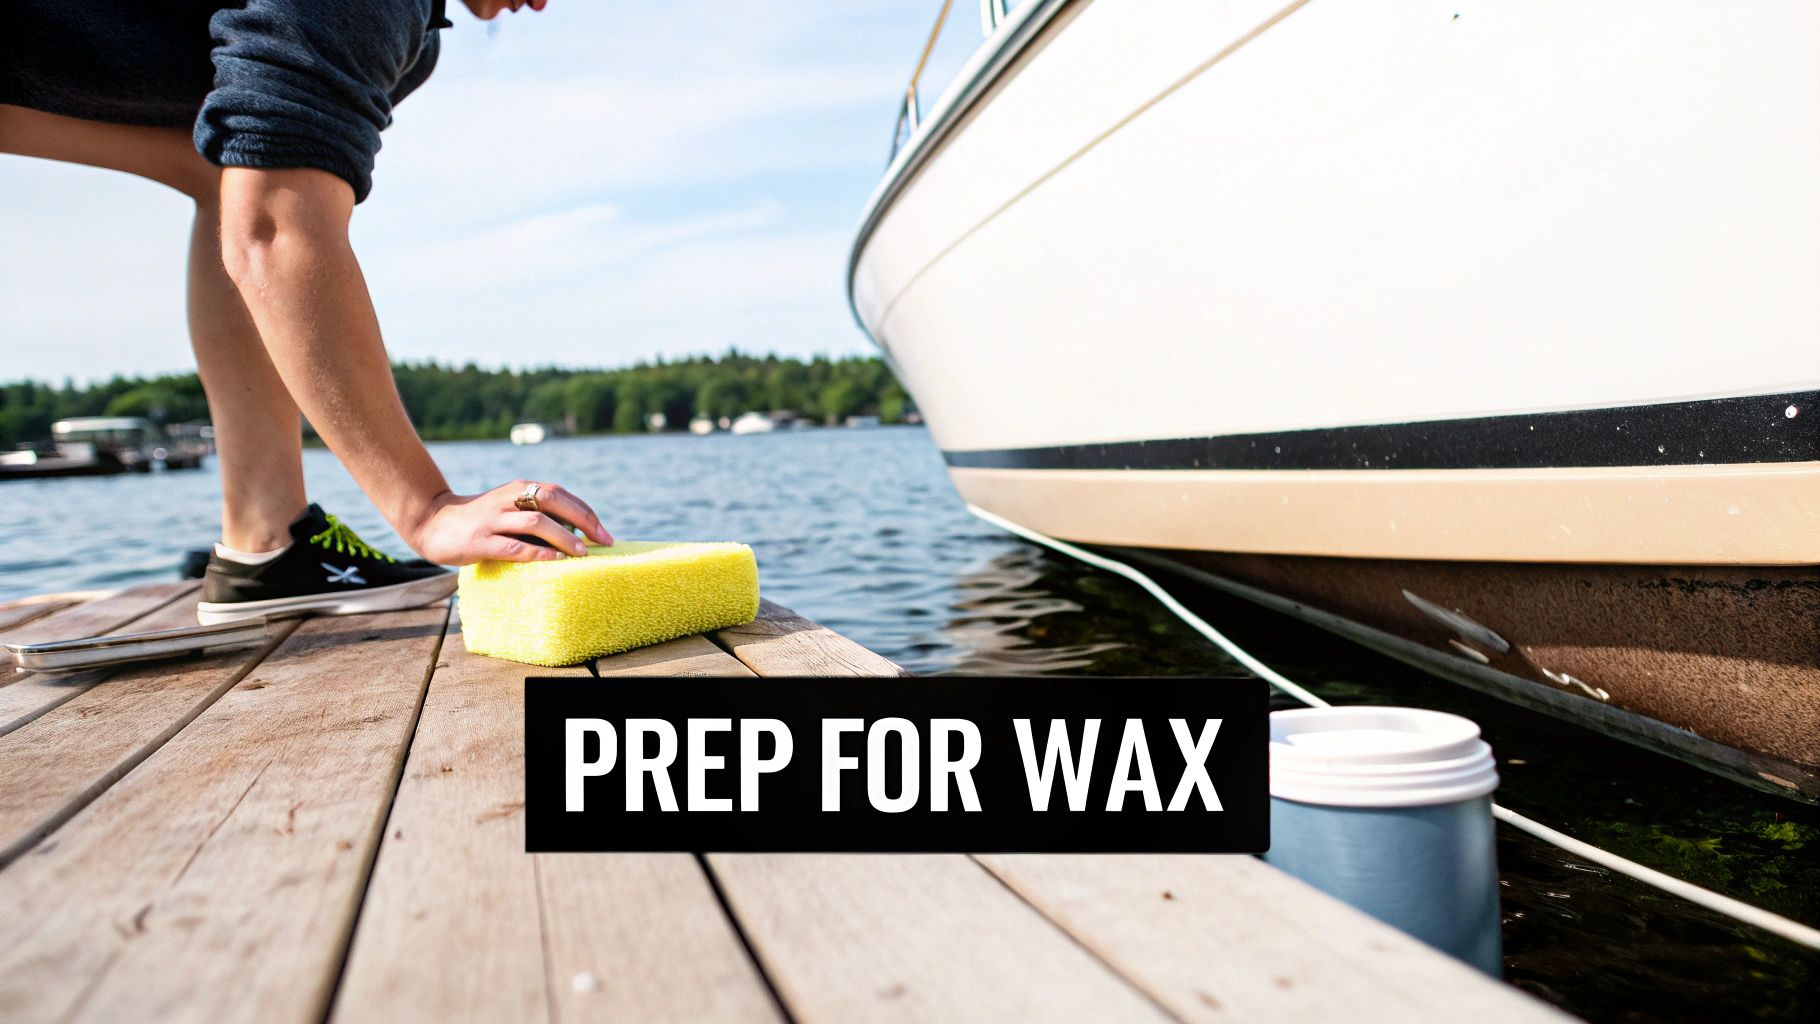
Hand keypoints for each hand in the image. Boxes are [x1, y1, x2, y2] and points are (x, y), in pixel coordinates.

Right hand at [407, 480, 613, 563]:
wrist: (432, 522)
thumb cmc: (480, 519)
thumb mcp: (509, 508)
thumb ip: (536, 514)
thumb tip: (577, 533)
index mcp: (519, 489)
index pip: (560, 494)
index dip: (586, 512)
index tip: (605, 533)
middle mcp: (508, 499)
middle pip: (553, 501)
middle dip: (584, 521)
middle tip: (604, 542)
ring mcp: (494, 519)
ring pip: (537, 523)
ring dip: (564, 538)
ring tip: (583, 554)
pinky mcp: (481, 540)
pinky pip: (514, 546)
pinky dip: (537, 553)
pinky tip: (554, 561)